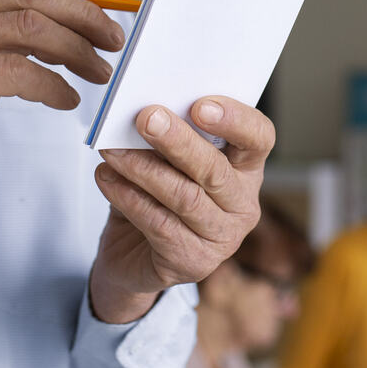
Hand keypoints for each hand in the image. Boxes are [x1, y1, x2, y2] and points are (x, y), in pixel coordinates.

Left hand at [87, 96, 274, 323]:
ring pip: (184, 197)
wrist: (134, 256)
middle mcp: (243, 204)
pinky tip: (107, 178)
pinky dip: (129, 198)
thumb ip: (167, 136)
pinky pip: (159, 224)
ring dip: (143, 169)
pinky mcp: (194, 262)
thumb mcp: (166, 160)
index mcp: (246, 168)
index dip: (235, 119)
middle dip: (178, 141)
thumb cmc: (155, 196)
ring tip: (112, 150)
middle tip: (145, 118)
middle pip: (215, 169)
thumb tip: (145, 111)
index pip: (259, 138)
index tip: (200, 105)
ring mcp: (223, 237)